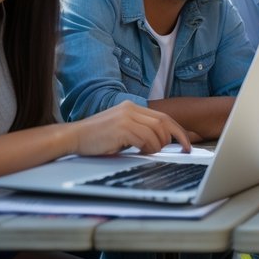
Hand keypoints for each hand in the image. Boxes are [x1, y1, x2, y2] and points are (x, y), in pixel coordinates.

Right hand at [70, 101, 190, 155]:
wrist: (72, 137)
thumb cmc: (96, 137)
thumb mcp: (121, 129)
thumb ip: (139, 130)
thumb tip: (162, 142)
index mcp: (132, 107)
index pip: (163, 117)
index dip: (178, 130)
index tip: (186, 143)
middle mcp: (130, 109)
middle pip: (163, 122)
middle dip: (176, 138)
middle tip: (182, 150)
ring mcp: (125, 117)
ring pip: (156, 131)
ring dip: (158, 145)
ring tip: (150, 152)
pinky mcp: (120, 128)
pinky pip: (144, 138)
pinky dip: (148, 147)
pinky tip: (142, 151)